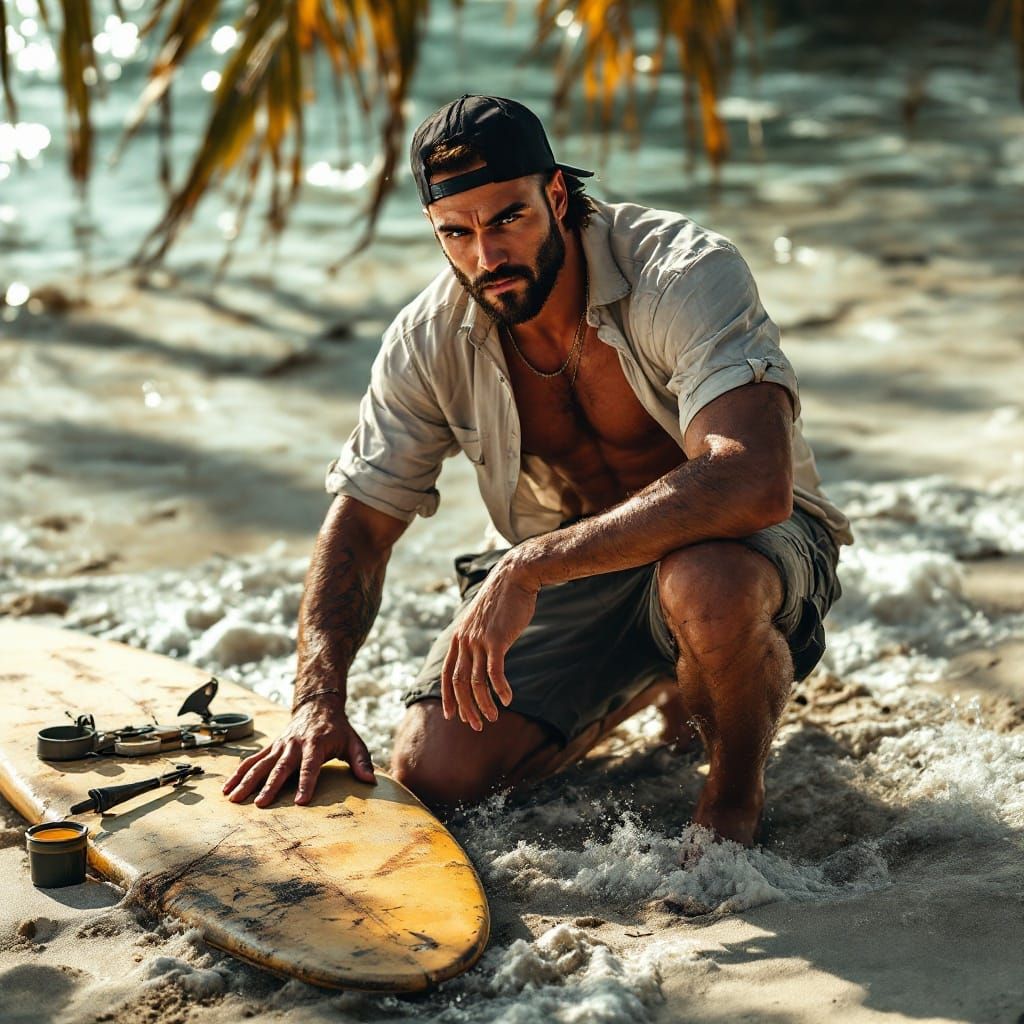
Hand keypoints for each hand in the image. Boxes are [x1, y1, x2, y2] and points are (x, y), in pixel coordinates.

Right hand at [221, 696, 375, 807]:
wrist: (318, 705)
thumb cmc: (338, 729)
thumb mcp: (354, 742)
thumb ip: (361, 761)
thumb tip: (370, 781)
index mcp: (316, 744)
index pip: (310, 766)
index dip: (306, 783)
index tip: (300, 802)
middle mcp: (294, 744)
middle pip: (281, 767)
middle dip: (270, 786)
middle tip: (260, 805)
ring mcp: (279, 745)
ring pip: (260, 764)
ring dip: (247, 781)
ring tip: (234, 799)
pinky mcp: (270, 747)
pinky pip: (251, 760)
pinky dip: (238, 773)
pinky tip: (227, 788)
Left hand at [441, 553, 539, 730]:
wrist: (514, 578)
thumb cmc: (502, 601)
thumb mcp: (482, 622)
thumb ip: (477, 639)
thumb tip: (481, 656)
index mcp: (458, 638)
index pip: (447, 675)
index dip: (448, 698)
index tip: (453, 716)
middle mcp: (464, 642)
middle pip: (459, 684)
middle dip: (466, 708)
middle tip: (475, 725)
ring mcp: (478, 641)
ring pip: (476, 683)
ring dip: (484, 704)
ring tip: (492, 718)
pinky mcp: (496, 640)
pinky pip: (494, 673)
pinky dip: (500, 689)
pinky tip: (507, 700)